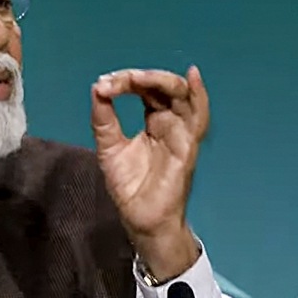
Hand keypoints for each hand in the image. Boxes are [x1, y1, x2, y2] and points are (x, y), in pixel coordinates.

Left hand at [90, 65, 209, 280]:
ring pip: (182, 96)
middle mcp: (171, 123)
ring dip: (162, 81)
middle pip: (164, 87)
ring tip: (139, 77)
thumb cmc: (131, 187)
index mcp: (154, 120)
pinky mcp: (188, 147)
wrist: (141, 220)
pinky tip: (192, 77)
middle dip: (141, 78)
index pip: (145, 90)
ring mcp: (182, 134)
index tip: (103, 85)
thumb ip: (104, 119)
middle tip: (117, 80)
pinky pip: (199, 118)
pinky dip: (199, 96)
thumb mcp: (108, 147)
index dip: (127, 81)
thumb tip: (97, 87)